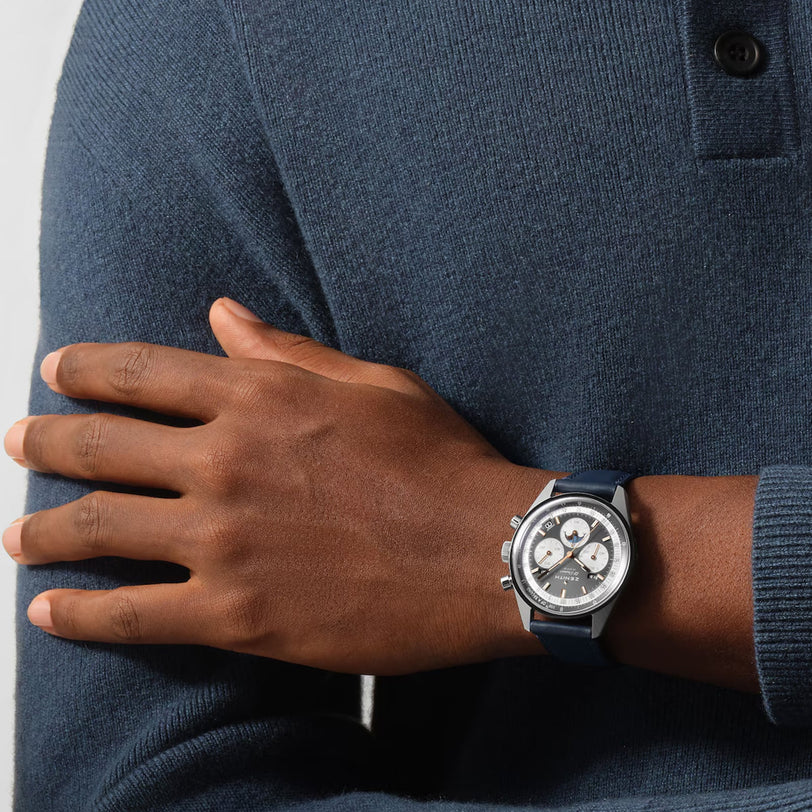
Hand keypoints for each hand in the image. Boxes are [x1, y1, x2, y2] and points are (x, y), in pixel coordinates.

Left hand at [2, 298, 545, 673]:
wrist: (487, 554)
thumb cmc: (440, 462)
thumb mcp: (374, 384)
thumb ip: (287, 352)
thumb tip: (221, 316)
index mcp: (260, 397)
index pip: (142, 372)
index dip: (86, 369)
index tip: (55, 372)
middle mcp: (226, 461)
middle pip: (101, 445)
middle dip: (44, 440)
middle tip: (17, 442)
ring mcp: (225, 540)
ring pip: (99, 528)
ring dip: (43, 528)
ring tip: (15, 532)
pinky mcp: (238, 615)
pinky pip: (133, 615)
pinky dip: (80, 616)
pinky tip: (46, 612)